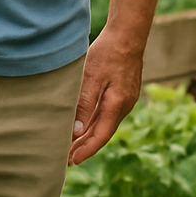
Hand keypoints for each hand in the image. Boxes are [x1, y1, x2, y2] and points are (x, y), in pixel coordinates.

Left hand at [68, 26, 143, 164]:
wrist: (128, 35)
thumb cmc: (108, 53)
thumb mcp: (91, 78)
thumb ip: (84, 105)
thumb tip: (77, 132)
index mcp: (117, 105)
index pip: (100, 136)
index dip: (86, 150)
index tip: (72, 161)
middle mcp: (124, 105)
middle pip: (103, 132)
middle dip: (85, 146)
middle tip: (67, 159)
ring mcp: (125, 99)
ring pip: (105, 123)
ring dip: (90, 134)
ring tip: (73, 145)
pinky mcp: (123, 91)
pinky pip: (108, 113)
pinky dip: (95, 122)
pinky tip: (85, 124)